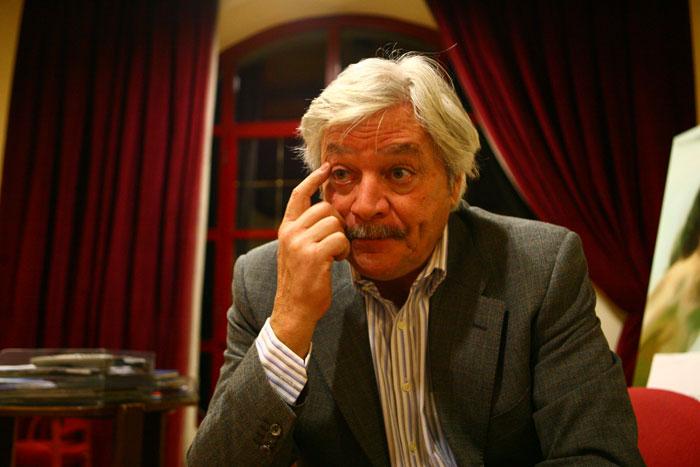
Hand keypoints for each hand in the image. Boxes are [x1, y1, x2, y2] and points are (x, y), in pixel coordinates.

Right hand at [270, 163, 349, 357]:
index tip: (327, 168)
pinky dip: (344, 250)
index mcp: (286, 229)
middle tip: (335, 242)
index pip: (299, 195)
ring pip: (334, 222)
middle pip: (325, 207)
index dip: (314, 179)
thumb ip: (307, 231)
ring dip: (342, 239)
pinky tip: (336, 261)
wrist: (293, 310)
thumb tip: (328, 212)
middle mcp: (290, 232)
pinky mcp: (313, 255)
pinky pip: (340, 239)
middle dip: (337, 222)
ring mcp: (300, 243)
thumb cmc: (301, 282)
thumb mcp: (297, 251)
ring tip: (334, 255)